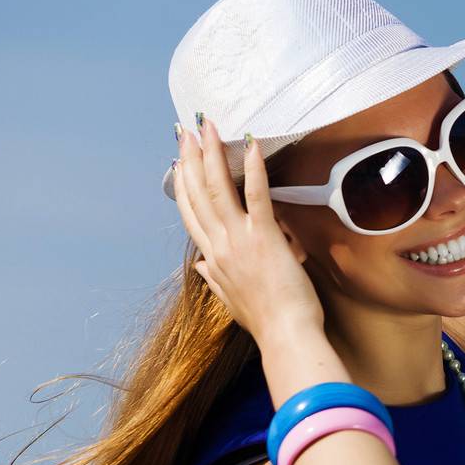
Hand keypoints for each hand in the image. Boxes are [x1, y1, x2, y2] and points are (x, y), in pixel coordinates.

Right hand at [174, 118, 324, 342]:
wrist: (285, 337)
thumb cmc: (266, 322)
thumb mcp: (232, 301)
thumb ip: (215, 279)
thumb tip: (202, 266)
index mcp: (213, 259)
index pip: (191, 215)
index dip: (183, 186)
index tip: (179, 163)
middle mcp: (220, 246)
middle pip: (199, 194)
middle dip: (191, 159)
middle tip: (186, 131)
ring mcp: (240, 240)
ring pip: (219, 190)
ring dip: (212, 154)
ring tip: (208, 127)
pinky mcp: (265, 238)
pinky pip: (257, 197)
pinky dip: (254, 170)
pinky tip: (251, 145)